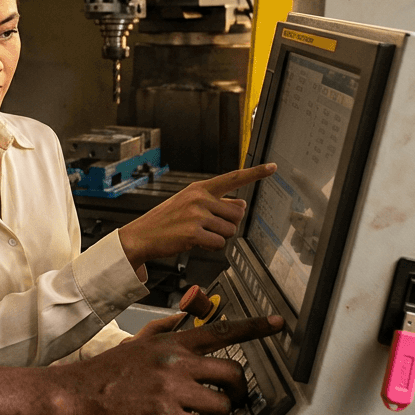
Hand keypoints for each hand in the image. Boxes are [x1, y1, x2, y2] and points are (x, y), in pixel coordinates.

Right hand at [53, 315, 283, 414]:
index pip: (221, 329)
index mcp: (171, 344)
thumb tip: (181, 321)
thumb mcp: (137, 342)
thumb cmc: (103, 374)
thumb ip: (163, 332)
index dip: (255, 327)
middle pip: (233, 372)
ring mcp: (170, 389)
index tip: (278, 324)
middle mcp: (175, 362)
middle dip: (240, 392)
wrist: (72, 394)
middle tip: (233, 402)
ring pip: (223, 405)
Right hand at [118, 164, 276, 268]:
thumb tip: (241, 202)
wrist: (142, 235)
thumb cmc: (166, 219)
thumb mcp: (189, 203)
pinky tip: (196, 243)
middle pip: (238, 213)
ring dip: (219, 236)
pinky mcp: (193, 234)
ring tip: (200, 234)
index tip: (272, 167)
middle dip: (228, 223)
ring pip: (230, 230)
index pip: (233, 178)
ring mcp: (196, 215)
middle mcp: (200, 198)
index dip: (255, 173)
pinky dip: (211, 247)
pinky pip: (218, 243)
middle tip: (210, 226)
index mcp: (200, 188)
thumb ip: (216, 202)